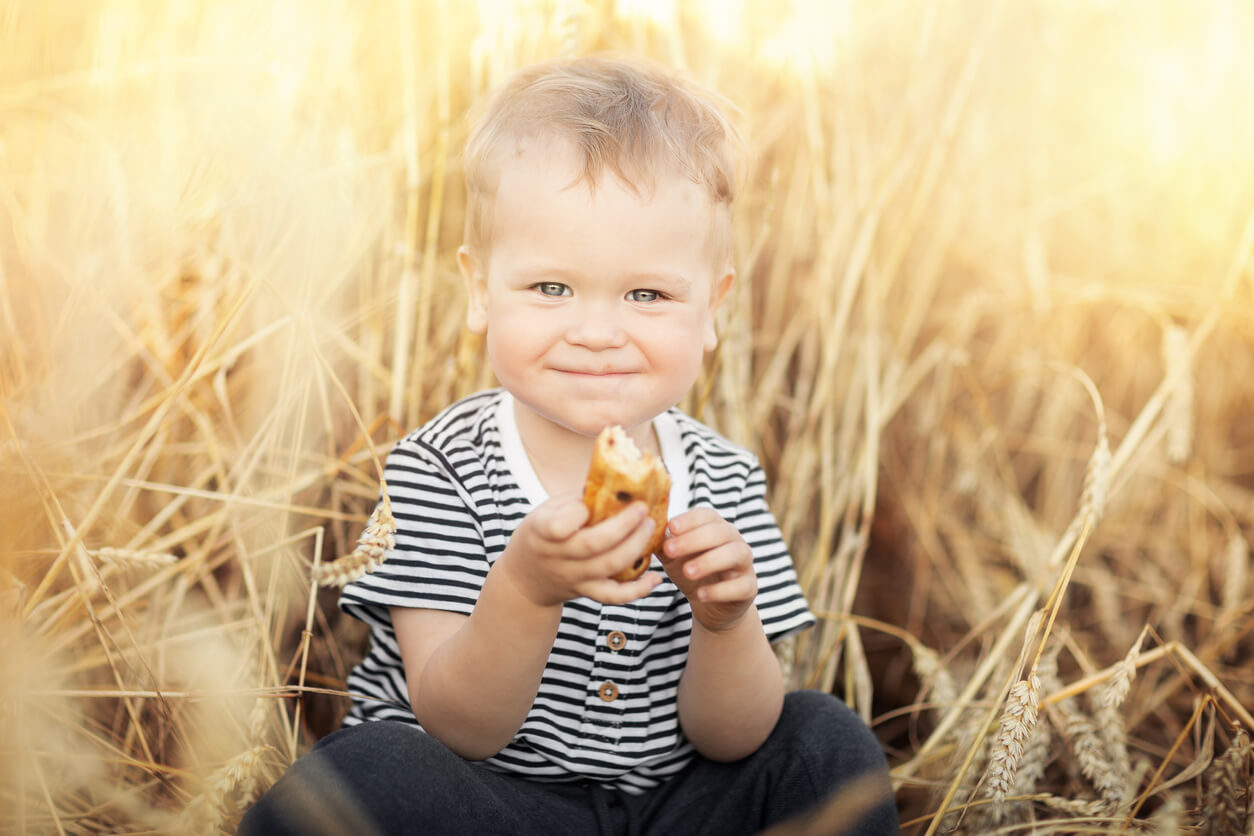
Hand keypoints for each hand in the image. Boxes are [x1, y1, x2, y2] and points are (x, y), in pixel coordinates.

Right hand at [499, 491, 661, 607]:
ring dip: (636, 546)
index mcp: (541, 531)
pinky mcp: (586, 592)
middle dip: (624, 525)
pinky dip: (638, 590)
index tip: (592, 499)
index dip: (578, 513)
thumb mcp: (546, 511)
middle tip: (642, 509)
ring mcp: (573, 577)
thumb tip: (614, 482)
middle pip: (594, 544)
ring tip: (650, 527)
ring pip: (609, 567)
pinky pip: (614, 596)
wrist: (525, 577)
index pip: (558, 526)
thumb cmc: (541, 534)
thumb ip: (575, 500)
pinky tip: (655, 576)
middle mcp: (557, 557)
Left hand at [659, 507, 757, 632]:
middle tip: (670, 550)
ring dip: (709, 561)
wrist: (711, 605)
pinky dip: (720, 590)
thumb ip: (662, 543)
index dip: (690, 520)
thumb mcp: (673, 557)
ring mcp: (744, 563)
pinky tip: (701, 594)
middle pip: (720, 532)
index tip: (671, 527)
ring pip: (735, 554)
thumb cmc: (691, 571)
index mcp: (715, 527)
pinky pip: (740, 585)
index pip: (706, 515)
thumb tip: (643, 530)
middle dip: (694, 539)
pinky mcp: (749, 587)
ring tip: (687, 571)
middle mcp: (733, 540)